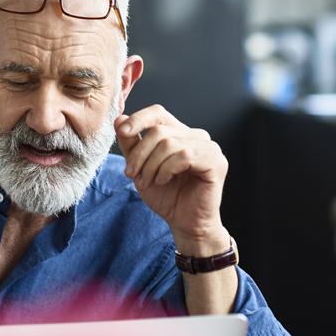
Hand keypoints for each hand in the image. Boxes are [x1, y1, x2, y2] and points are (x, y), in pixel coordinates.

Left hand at [114, 105, 229, 255]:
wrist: (183, 222)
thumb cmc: (165, 194)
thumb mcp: (139, 166)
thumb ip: (130, 143)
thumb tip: (119, 119)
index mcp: (179, 133)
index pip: (158, 113)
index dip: (138, 119)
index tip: (123, 131)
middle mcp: (196, 136)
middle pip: (158, 131)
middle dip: (139, 154)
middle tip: (131, 174)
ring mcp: (209, 147)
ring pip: (169, 143)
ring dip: (151, 166)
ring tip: (148, 181)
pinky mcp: (216, 162)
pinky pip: (183, 156)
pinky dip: (166, 170)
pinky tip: (164, 181)